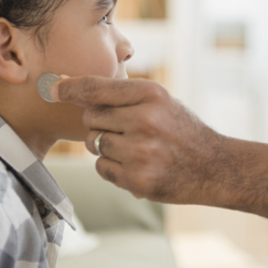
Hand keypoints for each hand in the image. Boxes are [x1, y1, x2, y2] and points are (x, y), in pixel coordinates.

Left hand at [52, 76, 223, 203]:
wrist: (213, 166)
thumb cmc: (181, 130)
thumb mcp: (161, 102)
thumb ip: (124, 97)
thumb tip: (77, 95)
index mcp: (151, 95)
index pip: (98, 89)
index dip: (71, 88)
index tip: (53, 89)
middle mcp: (145, 120)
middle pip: (92, 118)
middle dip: (99, 124)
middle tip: (124, 130)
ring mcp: (141, 152)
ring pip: (94, 145)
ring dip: (107, 148)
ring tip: (136, 149)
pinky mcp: (138, 179)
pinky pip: (102, 168)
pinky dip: (113, 168)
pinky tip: (137, 165)